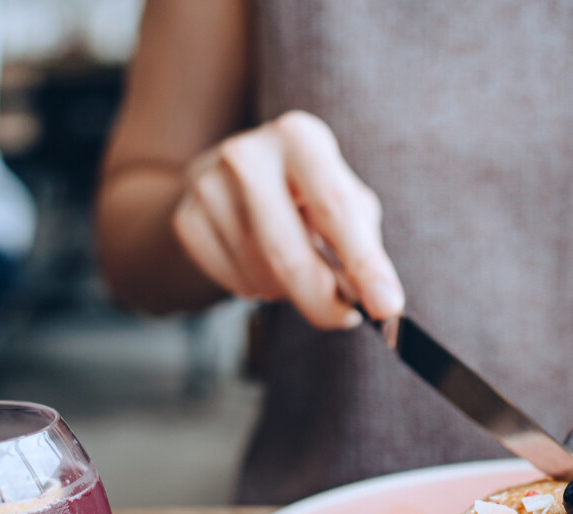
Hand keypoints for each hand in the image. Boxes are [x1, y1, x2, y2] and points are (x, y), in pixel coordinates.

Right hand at [171, 110, 403, 328]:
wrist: (230, 180)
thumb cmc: (305, 194)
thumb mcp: (343, 200)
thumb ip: (362, 246)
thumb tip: (379, 301)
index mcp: (299, 137)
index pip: (336, 210)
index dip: (365, 265)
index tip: (386, 307)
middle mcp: (247, 155)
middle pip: (289, 254)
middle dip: (323, 301)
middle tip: (345, 317)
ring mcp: (208, 187)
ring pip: (262, 276)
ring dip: (291, 291)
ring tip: (296, 266)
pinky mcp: (186, 220)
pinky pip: (234, 284)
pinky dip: (258, 289)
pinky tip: (262, 264)